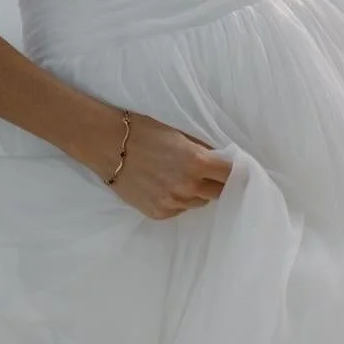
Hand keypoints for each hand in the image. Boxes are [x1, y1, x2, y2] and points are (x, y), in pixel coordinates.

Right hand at [109, 113, 232, 219]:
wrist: (107, 144)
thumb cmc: (143, 131)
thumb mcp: (180, 132)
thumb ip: (203, 149)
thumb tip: (222, 159)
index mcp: (197, 162)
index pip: (231, 174)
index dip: (235, 170)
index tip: (235, 169)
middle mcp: (188, 186)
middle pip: (219, 192)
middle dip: (217, 182)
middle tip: (210, 173)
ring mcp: (173, 202)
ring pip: (198, 202)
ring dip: (196, 191)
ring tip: (179, 176)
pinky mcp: (159, 213)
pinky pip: (179, 209)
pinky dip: (178, 199)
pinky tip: (164, 185)